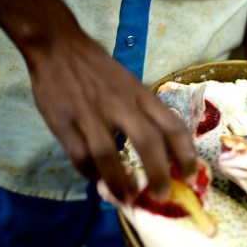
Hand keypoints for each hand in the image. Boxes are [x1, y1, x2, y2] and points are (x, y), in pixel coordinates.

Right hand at [25, 28, 197, 204]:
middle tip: (161, 196)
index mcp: (140, 95)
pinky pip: (80, 156)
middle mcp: (120, 104)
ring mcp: (90, 113)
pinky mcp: (64, 122)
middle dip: (158, 174)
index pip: (172, 125)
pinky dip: (91, 174)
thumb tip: (160, 153)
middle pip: (147, 142)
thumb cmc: (98, 69)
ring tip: (127, 199)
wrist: (57, 46)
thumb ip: (143, 113)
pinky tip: (98, 180)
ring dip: (120, 182)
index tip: (189, 176)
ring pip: (108, 154)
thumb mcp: (130, 84)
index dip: (185, 154)